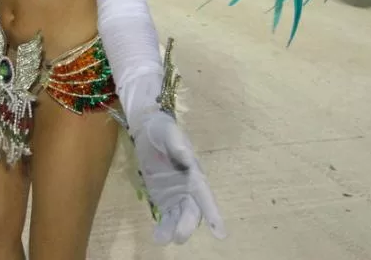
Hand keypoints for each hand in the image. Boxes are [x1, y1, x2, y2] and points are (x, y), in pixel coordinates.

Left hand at [133, 110, 224, 244]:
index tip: (221, 234)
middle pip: (192, 212)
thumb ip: (176, 144)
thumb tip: (185, 155)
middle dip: (187, 225)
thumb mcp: (168, 133)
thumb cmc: (162, 131)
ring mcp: (176, 195)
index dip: (213, 214)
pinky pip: (167, 217)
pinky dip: (163, 227)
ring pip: (180, 218)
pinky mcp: (164, 199)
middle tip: (178, 237)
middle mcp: (189, 188)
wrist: (149, 132)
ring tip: (161, 239)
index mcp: (194, 173)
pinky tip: (157, 236)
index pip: (205, 195)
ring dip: (174, 230)